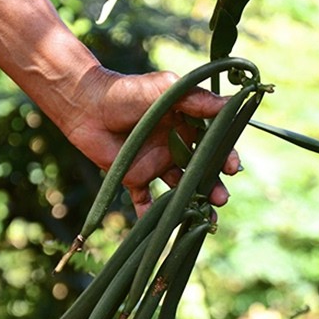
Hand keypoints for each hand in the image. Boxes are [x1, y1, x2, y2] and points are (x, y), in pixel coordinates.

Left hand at [57, 66, 241, 215]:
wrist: (86, 104)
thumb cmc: (127, 90)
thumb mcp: (166, 89)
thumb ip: (196, 98)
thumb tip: (231, 103)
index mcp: (187, 125)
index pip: (214, 144)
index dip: (226, 156)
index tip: (231, 167)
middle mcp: (176, 146)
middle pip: (202, 171)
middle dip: (215, 186)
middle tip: (221, 199)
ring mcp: (157, 164)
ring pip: (182, 188)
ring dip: (195, 202)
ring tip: (205, 217)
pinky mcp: (136, 177)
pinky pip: (147, 200)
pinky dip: (153, 215)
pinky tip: (164, 229)